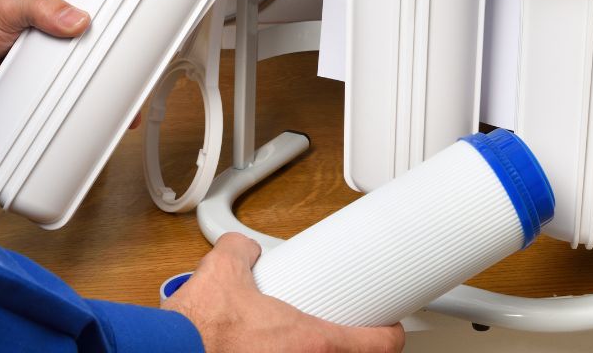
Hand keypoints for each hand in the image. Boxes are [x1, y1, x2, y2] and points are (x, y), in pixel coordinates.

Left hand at [0, 0, 89, 103]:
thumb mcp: (9, 5)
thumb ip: (42, 7)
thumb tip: (74, 18)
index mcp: (46, 17)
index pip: (79, 20)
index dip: (93, 26)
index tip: (105, 32)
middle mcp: (45, 42)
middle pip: (77, 52)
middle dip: (83, 56)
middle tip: (88, 57)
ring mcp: (37, 67)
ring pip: (66, 77)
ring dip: (69, 79)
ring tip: (76, 77)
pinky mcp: (28, 91)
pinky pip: (47, 98)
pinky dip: (52, 99)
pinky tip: (61, 97)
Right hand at [163, 233, 404, 352]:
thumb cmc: (200, 329)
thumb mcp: (225, 270)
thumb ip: (242, 252)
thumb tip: (241, 250)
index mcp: (310, 341)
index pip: (377, 345)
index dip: (390, 335)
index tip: (392, 329)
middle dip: (346, 348)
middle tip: (346, 334)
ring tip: (298, 344)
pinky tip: (264, 352)